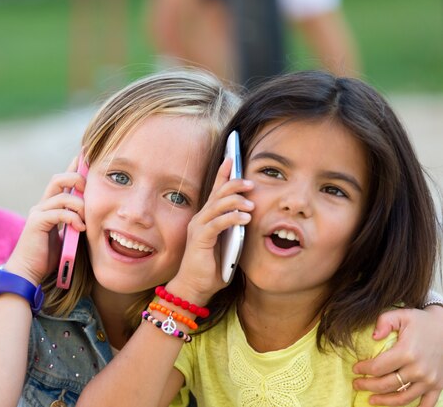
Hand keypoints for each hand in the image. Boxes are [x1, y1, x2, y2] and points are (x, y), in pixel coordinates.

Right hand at [4, 158, 86, 284]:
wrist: (29, 272)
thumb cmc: (48, 257)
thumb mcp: (67, 236)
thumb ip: (75, 222)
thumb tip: (93, 214)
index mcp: (49, 207)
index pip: (62, 181)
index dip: (73, 167)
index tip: (86, 156)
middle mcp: (42, 205)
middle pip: (58, 179)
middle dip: (77, 179)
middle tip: (90, 190)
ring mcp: (38, 212)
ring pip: (62, 195)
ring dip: (80, 205)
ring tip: (87, 220)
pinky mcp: (36, 222)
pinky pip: (59, 213)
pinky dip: (73, 218)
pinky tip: (80, 228)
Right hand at [167, 158, 253, 304]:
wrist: (194, 287)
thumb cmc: (211, 268)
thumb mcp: (228, 244)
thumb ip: (235, 229)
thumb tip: (251, 215)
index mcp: (207, 218)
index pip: (216, 190)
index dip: (223, 174)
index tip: (232, 158)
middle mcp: (201, 218)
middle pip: (218, 193)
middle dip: (234, 183)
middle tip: (250, 182)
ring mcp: (199, 228)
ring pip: (218, 205)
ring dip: (235, 201)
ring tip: (251, 203)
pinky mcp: (200, 239)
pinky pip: (217, 223)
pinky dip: (231, 218)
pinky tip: (244, 218)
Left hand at [353, 306, 442, 405]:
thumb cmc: (420, 322)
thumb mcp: (401, 315)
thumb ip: (384, 322)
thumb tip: (373, 336)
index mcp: (407, 352)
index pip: (378, 367)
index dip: (363, 369)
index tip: (355, 369)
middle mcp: (419, 370)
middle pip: (387, 385)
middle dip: (367, 386)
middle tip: (357, 384)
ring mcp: (429, 380)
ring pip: (403, 398)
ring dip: (384, 401)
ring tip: (371, 399)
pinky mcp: (438, 385)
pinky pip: (427, 404)